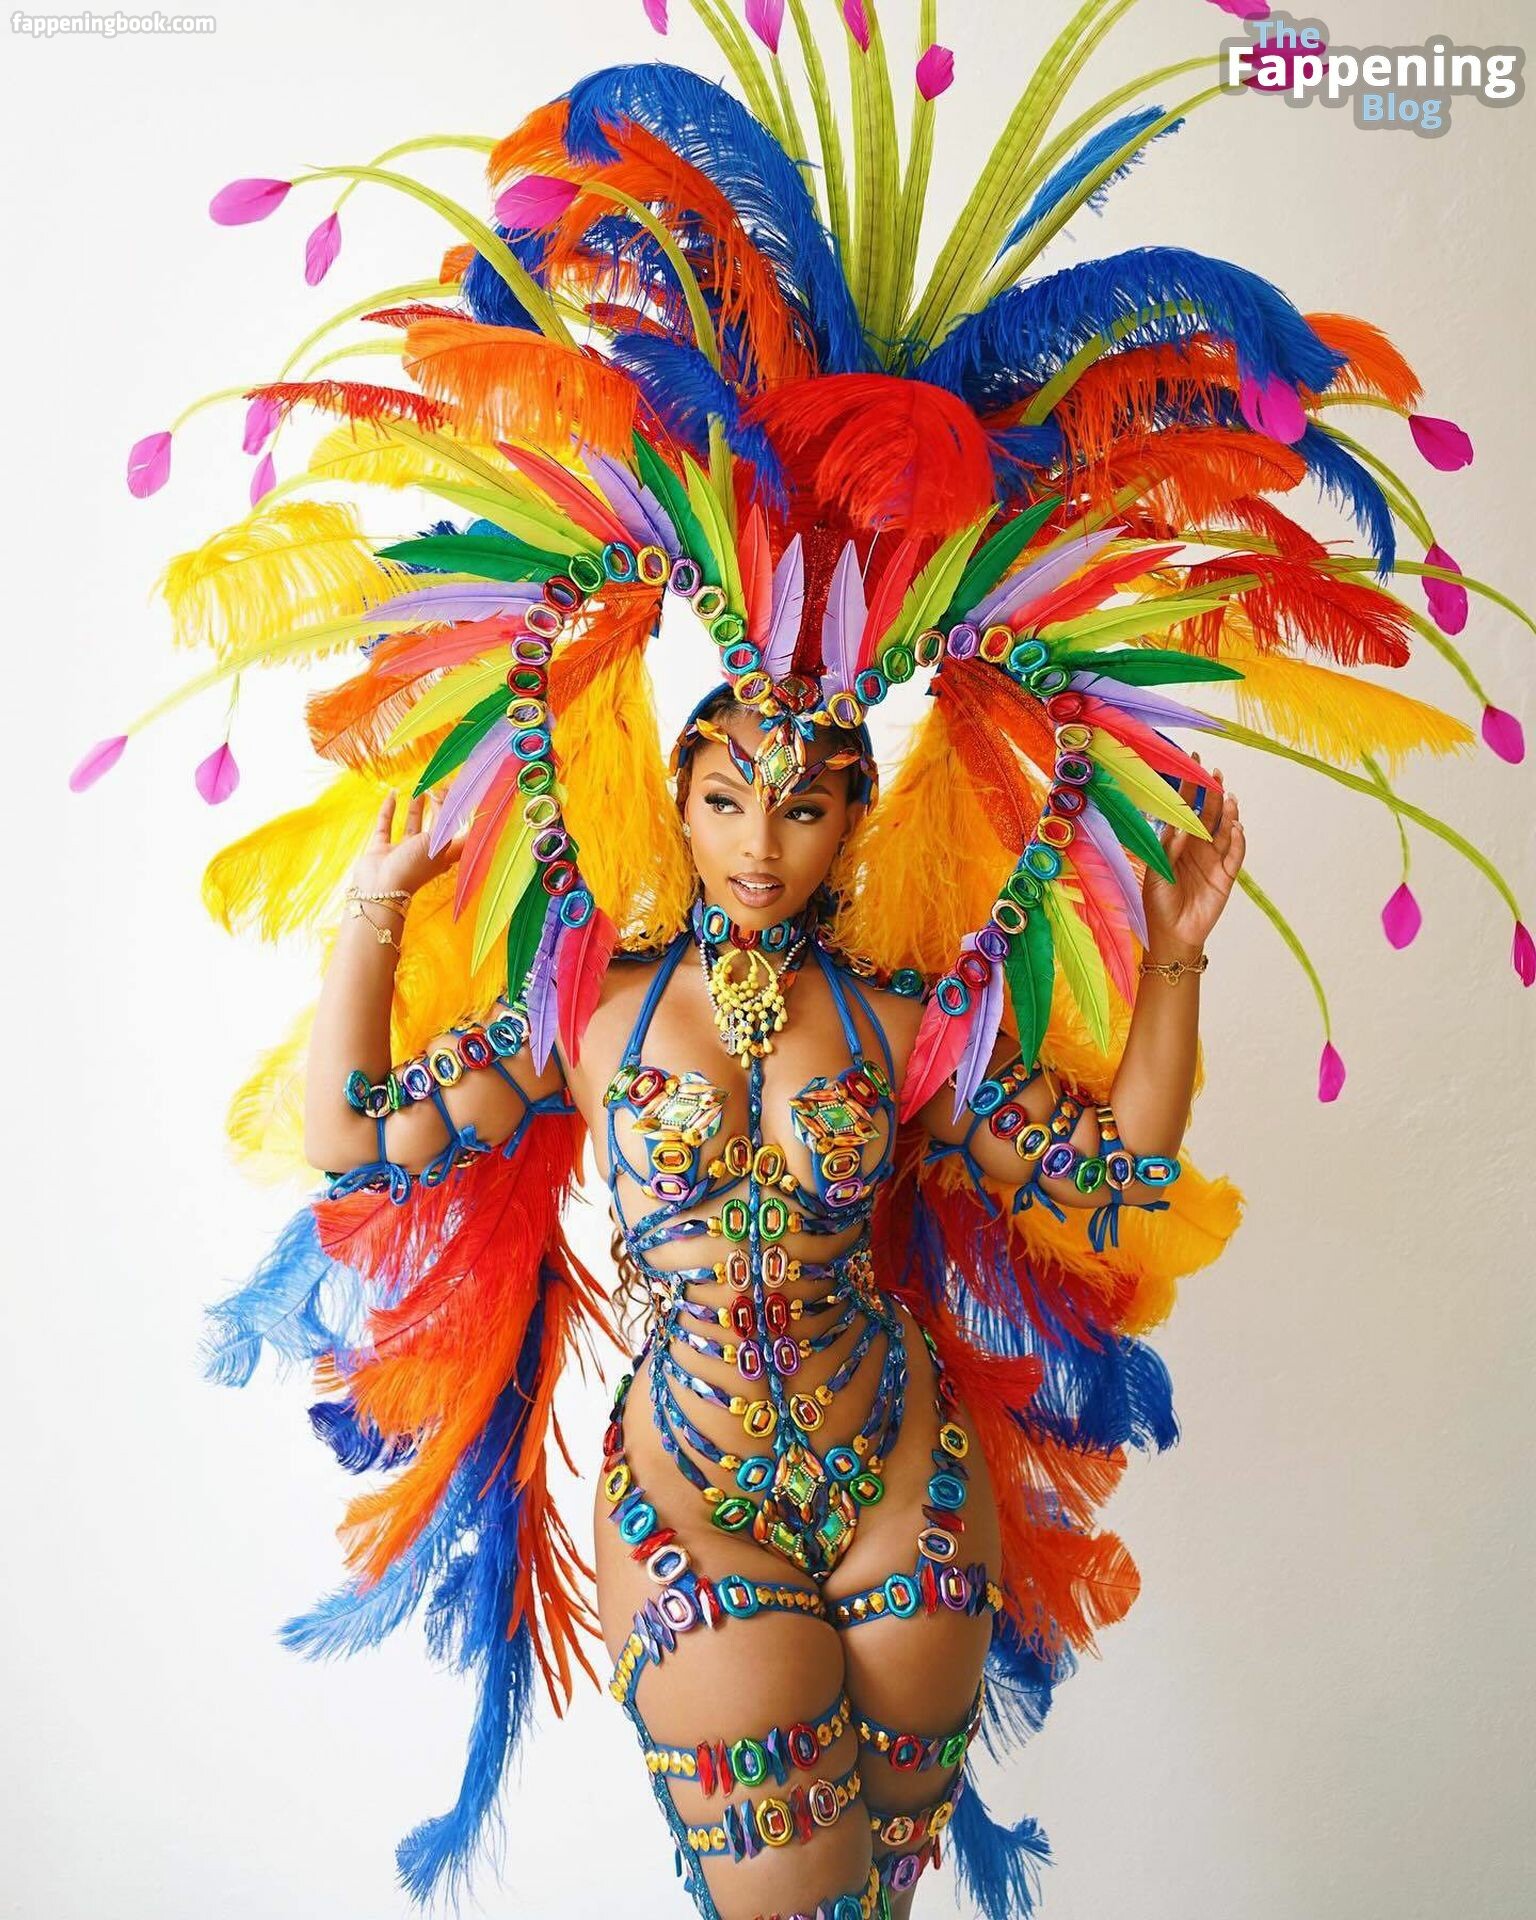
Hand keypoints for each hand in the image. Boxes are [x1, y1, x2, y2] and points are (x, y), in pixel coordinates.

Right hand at [349, 787, 469, 901]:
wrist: (380, 889)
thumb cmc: (413, 868)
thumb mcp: (436, 841)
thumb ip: (443, 818)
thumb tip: (444, 798)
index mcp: (441, 856)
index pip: (456, 833)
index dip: (459, 816)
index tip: (460, 795)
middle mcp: (423, 853)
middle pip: (434, 827)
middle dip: (438, 808)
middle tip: (439, 786)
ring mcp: (401, 852)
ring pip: (411, 826)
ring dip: (415, 808)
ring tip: (420, 789)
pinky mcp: (381, 849)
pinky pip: (386, 826)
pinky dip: (388, 810)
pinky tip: (393, 794)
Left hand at [1142, 752, 1245, 956]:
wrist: (1171, 935)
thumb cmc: (1157, 903)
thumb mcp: (1156, 873)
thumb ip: (1168, 849)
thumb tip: (1180, 825)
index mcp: (1177, 843)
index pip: (1185, 809)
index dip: (1190, 787)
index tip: (1193, 763)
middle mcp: (1197, 847)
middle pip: (1208, 814)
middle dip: (1212, 794)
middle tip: (1214, 774)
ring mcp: (1213, 860)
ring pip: (1224, 830)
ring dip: (1227, 813)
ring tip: (1228, 798)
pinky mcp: (1226, 876)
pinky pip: (1235, 855)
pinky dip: (1237, 840)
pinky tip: (1236, 826)